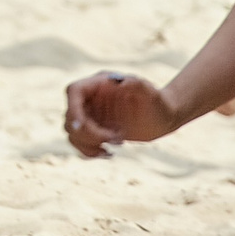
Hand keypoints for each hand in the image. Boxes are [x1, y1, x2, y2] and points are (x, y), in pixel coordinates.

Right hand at [64, 71, 181, 157]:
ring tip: (118, 143)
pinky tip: (109, 154)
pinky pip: (79, 143)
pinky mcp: (95, 131)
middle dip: (90, 133)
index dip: (72, 108)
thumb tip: (119, 81)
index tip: (81, 126)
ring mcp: (91, 116)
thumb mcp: (150, 91)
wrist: (163, 117)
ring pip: (72, 133)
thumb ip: (136, 84)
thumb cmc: (158, 101)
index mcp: (99, 84)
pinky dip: (89, 152)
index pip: (74, 91)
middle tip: (118, 139)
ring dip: (90, 145)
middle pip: (71, 116)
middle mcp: (90, 99)